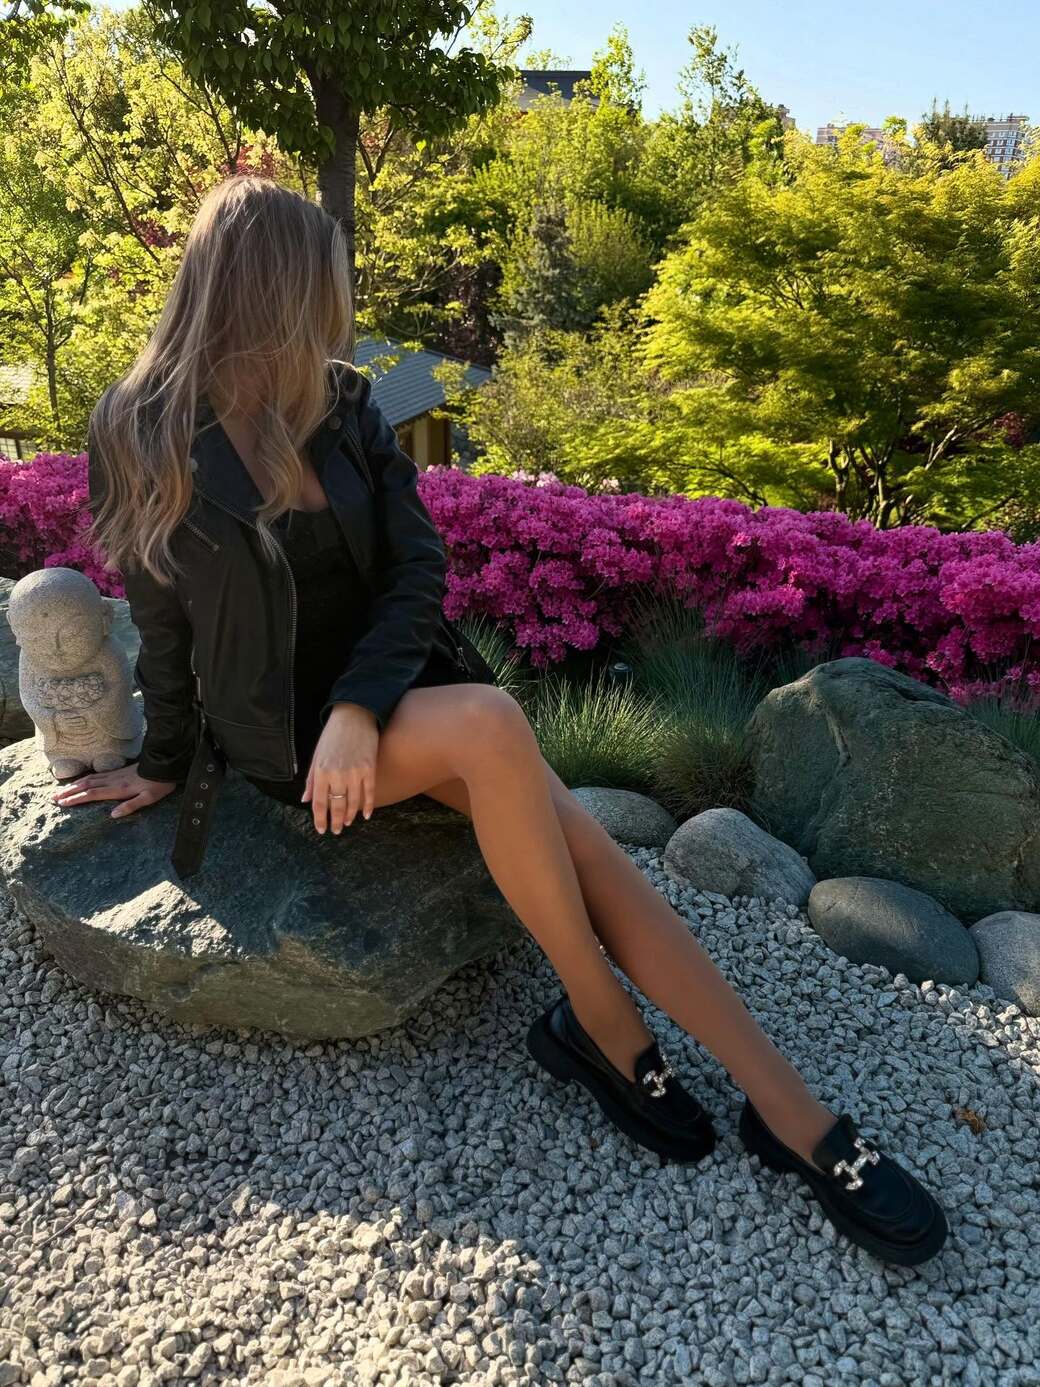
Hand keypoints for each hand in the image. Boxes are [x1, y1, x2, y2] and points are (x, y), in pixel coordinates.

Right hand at [51, 765, 177, 817]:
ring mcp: (114, 775)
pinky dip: (84, 778)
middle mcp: (113, 781)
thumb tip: (112, 815)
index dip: (77, 799)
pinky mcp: (118, 771)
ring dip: (74, 785)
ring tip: (61, 791)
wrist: (164, 765)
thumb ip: (131, 806)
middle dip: (69, 792)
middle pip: (86, 786)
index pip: (92, 794)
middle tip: (53, 798)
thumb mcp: (149, 799)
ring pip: (89, 779)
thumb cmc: (159, 785)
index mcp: (119, 789)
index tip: (63, 804)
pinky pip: (96, 775)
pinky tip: (79, 781)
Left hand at [302, 702, 378, 834]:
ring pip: (353, 802)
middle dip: (336, 822)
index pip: (319, 803)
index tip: (322, 829)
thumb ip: (311, 780)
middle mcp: (337, 775)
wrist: (353, 716)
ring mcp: (355, 773)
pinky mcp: (369, 769)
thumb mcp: (316, 756)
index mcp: (321, 772)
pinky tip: (365, 815)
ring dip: (351, 816)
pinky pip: (369, 793)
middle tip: (337, 831)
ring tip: (348, 823)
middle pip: (337, 806)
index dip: (320, 819)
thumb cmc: (332, 736)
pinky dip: (368, 806)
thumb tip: (305, 800)